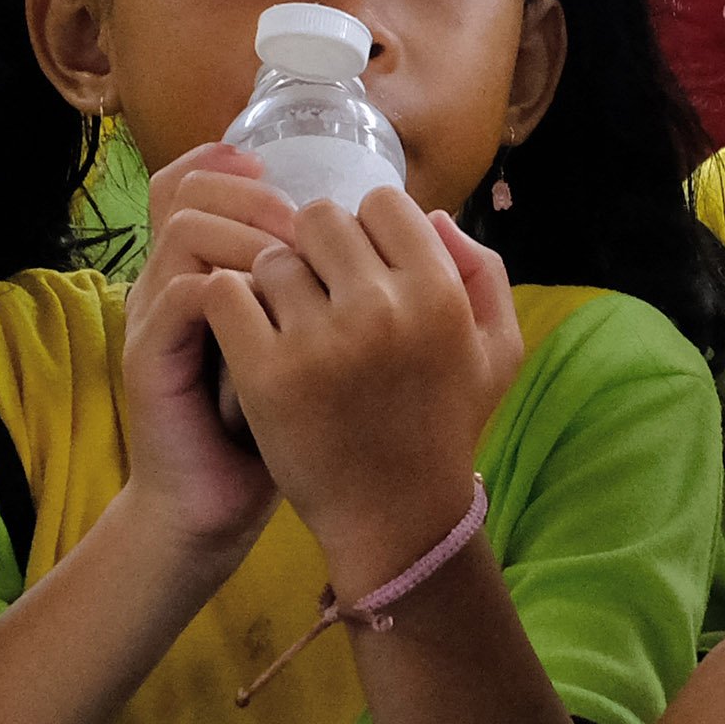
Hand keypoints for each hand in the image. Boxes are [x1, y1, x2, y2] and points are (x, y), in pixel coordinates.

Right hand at [124, 147, 299, 547]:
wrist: (212, 504)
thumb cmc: (275, 432)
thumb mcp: (311, 353)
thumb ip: (338, 288)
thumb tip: (405, 225)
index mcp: (204, 270)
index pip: (201, 179)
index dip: (241, 165)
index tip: (302, 180)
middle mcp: (172, 281)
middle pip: (189, 187)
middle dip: (256, 194)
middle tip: (308, 227)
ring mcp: (154, 315)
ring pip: (186, 228)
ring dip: (250, 236)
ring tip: (300, 265)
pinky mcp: (149, 357)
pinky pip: (183, 293)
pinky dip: (234, 289)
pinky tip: (279, 313)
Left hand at [196, 174, 525, 576]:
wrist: (396, 519)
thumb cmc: (444, 427)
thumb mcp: (498, 351)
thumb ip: (482, 272)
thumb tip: (432, 217)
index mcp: (439, 294)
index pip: (382, 204)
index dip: (368, 232)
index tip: (361, 272)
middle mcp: (382, 309)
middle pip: (321, 219)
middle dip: (317, 250)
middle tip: (319, 295)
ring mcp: (321, 341)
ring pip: (273, 257)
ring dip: (276, 283)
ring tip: (290, 326)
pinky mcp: (267, 373)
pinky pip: (227, 294)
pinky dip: (232, 306)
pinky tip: (251, 337)